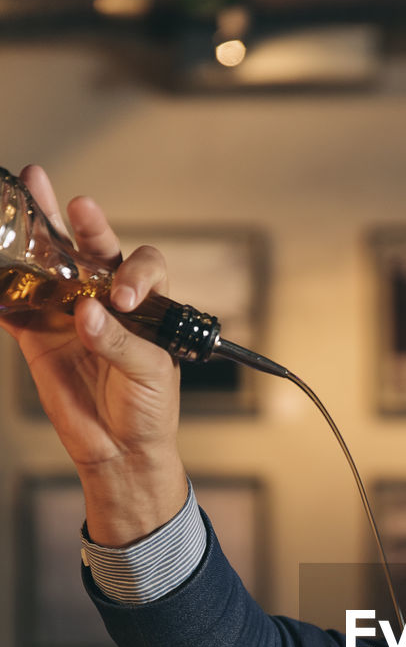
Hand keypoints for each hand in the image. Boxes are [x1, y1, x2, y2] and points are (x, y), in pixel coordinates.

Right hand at [0, 165, 186, 544]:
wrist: (120, 450)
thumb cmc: (150, 409)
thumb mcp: (149, 375)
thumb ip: (120, 342)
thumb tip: (86, 312)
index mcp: (144, 305)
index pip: (142, 265)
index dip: (133, 271)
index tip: (122, 295)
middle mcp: (106, 300)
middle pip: (92, 250)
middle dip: (82, 223)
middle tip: (73, 204)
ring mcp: (69, 314)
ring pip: (50, 267)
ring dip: (36, 236)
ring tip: (24, 195)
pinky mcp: (39, 336)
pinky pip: (14, 307)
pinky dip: (1, 290)